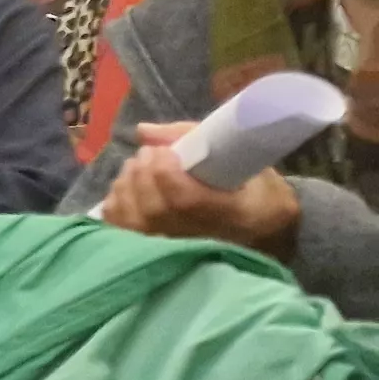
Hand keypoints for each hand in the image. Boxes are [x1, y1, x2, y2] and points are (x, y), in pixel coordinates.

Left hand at [97, 121, 302, 258]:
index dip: (165, 172)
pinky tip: (126, 187)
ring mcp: (176, 246)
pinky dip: (116, 202)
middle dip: (143, 173)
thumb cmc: (254, 188)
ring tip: (138, 166)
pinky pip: (121, 227)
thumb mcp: (242, 156)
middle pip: (154, 208)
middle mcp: (200, 235)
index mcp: (230, 213)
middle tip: (148, 152)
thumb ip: (193, 138)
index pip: (184, 200)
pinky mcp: (156, 248)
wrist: (262, 227)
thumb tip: (143, 130)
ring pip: (134, 218)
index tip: (165, 151)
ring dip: (127, 184)